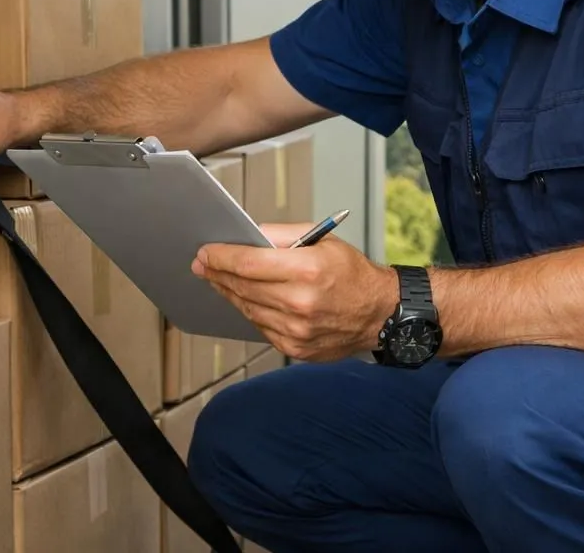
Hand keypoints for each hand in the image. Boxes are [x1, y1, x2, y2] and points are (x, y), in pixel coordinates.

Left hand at [192, 223, 395, 361]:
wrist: (381, 314)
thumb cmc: (353, 274)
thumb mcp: (323, 240)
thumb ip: (282, 235)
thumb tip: (249, 235)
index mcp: (308, 271)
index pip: (249, 263)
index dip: (221, 257)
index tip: (205, 252)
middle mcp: (301, 303)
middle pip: (243, 287)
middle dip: (218, 273)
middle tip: (203, 264)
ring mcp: (297, 330)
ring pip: (248, 309)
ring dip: (229, 293)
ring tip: (219, 279)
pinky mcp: (296, 348)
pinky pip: (261, 327)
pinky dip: (250, 311)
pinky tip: (243, 299)